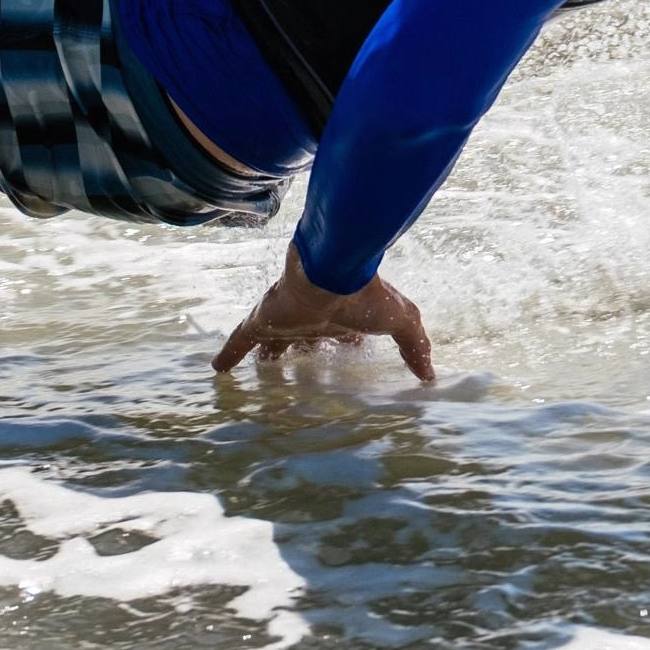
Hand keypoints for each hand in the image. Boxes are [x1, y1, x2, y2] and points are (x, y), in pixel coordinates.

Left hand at [212, 241, 435, 381]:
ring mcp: (284, 319)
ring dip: (267, 355)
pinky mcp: (263, 320)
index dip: (344, 345)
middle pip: (304, 338)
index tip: (346, 356)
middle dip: (301, 351)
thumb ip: (415, 346)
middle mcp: (311, 318)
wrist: (333, 273)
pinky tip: (218, 369)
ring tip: (262, 373)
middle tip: (297, 372)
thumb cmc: (366, 295)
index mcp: (341, 317)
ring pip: (272, 340)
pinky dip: (229, 353)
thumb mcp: (400, 322)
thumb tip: (431, 376)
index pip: (342, 334)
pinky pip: (241, 339)